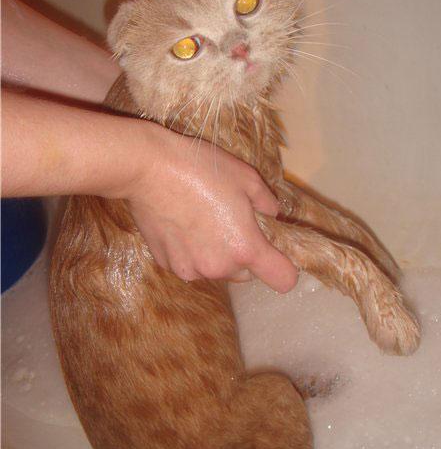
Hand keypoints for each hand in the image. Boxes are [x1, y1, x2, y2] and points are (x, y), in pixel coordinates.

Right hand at [124, 124, 298, 292]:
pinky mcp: (167, 265)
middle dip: (244, 255)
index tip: (275, 252)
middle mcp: (220, 267)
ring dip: (216, 255)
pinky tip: (182, 224)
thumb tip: (272, 214)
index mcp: (246, 248)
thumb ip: (267, 202)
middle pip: (246, 275)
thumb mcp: (246, 178)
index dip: (284, 268)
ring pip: (216, 270)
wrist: (149, 168)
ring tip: (202, 222)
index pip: (283, 280)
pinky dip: (190, 252)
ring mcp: (190, 270)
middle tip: (232, 224)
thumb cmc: (202, 169)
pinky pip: (190, 265)